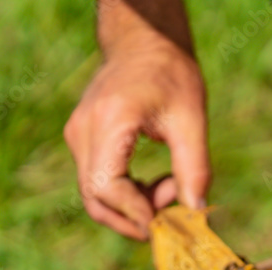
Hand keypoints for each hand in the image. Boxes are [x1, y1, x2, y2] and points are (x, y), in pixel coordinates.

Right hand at [65, 34, 208, 238]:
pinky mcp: (81, 141)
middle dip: (133, 218)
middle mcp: (83, 130)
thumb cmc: (172, 75)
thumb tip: (195, 211)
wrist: (144, 43)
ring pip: (95, 195)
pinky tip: (156, 183)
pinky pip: (98, 182)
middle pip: (94, 198)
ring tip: (170, 188)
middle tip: (171, 216)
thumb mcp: (192, 120)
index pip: (106, 186)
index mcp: (109, 121)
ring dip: (133, 206)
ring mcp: (77, 135)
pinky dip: (127, 194)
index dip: (134, 213)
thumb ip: (194, 168)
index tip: (165, 224)